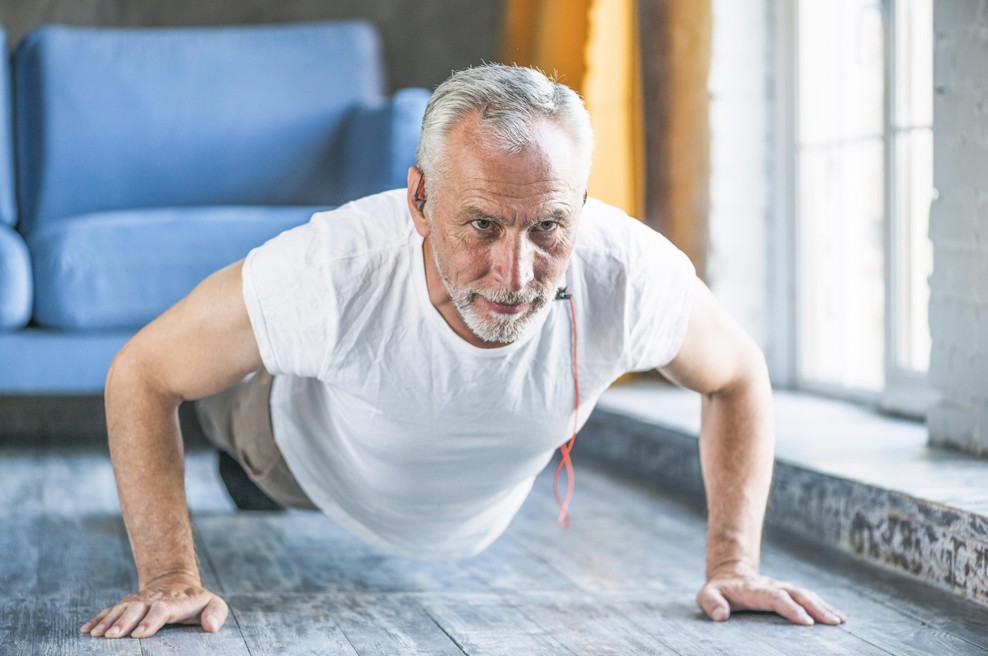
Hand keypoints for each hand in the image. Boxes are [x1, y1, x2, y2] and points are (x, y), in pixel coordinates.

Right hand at [81, 572, 227, 638]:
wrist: (175, 581)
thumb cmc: (196, 601)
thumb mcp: (213, 604)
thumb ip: (216, 614)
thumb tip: (210, 626)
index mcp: (176, 601)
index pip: (162, 609)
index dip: (150, 621)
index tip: (139, 634)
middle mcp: (154, 599)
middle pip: (137, 609)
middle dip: (124, 622)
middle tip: (112, 636)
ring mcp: (138, 601)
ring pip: (121, 609)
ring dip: (108, 621)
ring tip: (96, 635)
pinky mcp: (127, 604)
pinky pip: (110, 610)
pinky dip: (98, 619)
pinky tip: (86, 630)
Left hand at [696, 565, 845, 625]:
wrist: (729, 575)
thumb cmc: (718, 591)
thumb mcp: (706, 595)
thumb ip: (711, 603)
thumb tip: (721, 615)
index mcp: (754, 589)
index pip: (775, 597)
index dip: (790, 608)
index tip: (806, 621)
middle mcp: (772, 586)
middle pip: (796, 594)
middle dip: (815, 607)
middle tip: (832, 622)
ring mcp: (782, 588)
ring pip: (806, 594)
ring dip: (823, 606)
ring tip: (840, 620)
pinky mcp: (788, 592)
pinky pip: (808, 597)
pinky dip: (824, 605)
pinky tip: (838, 616)